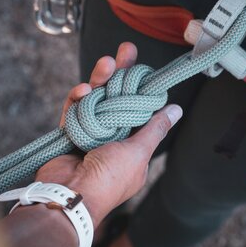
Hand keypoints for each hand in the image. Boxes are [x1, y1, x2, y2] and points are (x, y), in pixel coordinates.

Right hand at [36, 42, 182, 226]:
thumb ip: (154, 128)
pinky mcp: (69, 130)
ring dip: (100, 79)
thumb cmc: (109, 179)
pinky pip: (74, 108)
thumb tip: (176, 109)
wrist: (69, 196)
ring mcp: (89, 132)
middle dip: (121, 73)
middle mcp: (111, 135)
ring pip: (96, 98)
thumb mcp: (138, 152)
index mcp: (131, 144)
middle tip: (126, 50)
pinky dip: (78, 98)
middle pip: (117, 97)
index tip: (143, 68)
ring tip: (106, 62)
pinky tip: (83, 90)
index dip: (140, 87)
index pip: (138, 108)